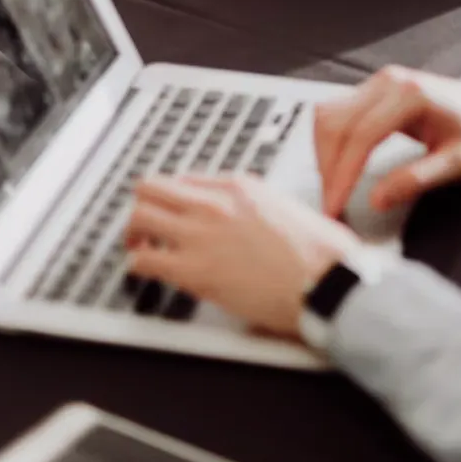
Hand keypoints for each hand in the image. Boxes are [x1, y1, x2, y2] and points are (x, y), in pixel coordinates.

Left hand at [125, 175, 359, 338]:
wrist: (325, 281)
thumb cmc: (320, 252)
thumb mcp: (289, 208)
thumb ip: (260, 206)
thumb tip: (253, 218)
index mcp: (239, 186)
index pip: (185, 180)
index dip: (174, 198)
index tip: (173, 212)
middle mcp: (214, 203)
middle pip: (151, 188)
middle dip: (144, 207)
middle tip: (146, 226)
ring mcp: (200, 234)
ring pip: (138, 217)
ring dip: (135, 234)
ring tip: (141, 248)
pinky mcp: (193, 270)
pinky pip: (143, 260)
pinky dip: (138, 265)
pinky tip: (147, 272)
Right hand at [315, 68, 460, 218]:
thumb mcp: (459, 163)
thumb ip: (417, 180)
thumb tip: (375, 200)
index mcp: (411, 95)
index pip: (361, 135)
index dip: (343, 174)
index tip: (334, 207)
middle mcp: (388, 81)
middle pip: (336, 123)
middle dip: (328, 168)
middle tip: (330, 208)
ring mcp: (377, 82)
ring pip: (329, 115)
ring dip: (324, 155)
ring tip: (332, 191)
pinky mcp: (372, 90)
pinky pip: (337, 113)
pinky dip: (331, 143)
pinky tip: (337, 169)